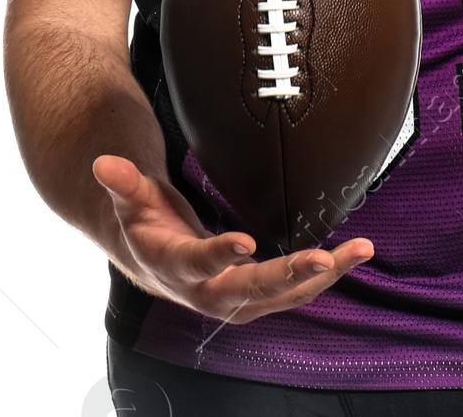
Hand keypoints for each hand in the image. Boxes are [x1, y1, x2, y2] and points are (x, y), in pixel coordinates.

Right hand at [93, 155, 372, 324]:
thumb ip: (123, 184)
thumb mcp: (131, 202)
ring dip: (322, 275)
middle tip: (321, 256)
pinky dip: (324, 274)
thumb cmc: (144, 223)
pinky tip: (351, 255)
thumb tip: (103, 164)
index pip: (197, 264)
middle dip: (287, 274)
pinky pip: (294, 290)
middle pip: (250, 290)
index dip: (218, 255)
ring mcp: (236, 299)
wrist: (152, 259)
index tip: (244, 242)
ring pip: (282, 295)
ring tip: (358, 250)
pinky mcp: (257, 295)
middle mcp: (208, 293)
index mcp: (174, 267)